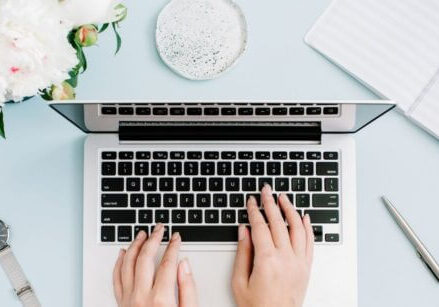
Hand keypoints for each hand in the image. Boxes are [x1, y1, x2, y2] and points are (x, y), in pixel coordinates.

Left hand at [113, 224, 197, 306]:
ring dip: (135, 246)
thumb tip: (184, 265)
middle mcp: (141, 297)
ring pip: (128, 265)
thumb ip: (188, 289)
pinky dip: (119, 263)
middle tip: (159, 228)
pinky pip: (116, 279)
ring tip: (142, 235)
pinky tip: (123, 253)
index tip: (175, 238)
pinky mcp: (121, 304)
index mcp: (161, 299)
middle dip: (153, 239)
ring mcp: (128, 300)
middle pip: (145, 259)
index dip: (173, 247)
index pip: (167, 263)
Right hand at [232, 185, 313, 306]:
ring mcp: (299, 262)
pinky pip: (309, 242)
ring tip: (284, 198)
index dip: (254, 211)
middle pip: (278, 223)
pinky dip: (307, 227)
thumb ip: (243, 253)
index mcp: (267, 261)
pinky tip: (303, 217)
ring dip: (290, 210)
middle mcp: (286, 259)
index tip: (251, 201)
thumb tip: (244, 231)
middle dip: (270, 203)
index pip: (260, 227)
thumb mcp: (239, 281)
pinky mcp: (306, 267)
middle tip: (266, 190)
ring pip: (297, 228)